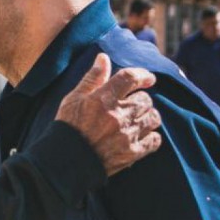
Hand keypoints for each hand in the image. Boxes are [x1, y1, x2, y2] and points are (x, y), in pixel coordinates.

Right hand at [55, 53, 161, 175]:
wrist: (65, 162)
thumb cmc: (67, 127)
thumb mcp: (74, 98)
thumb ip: (92, 78)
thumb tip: (104, 57)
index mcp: (103, 99)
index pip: (130, 78)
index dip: (143, 75)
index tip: (148, 78)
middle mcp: (118, 115)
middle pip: (145, 99)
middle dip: (140, 100)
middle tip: (132, 104)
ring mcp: (127, 135)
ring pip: (153, 118)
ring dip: (148, 116)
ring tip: (138, 119)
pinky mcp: (131, 153)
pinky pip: (154, 141)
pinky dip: (151, 137)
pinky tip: (142, 136)